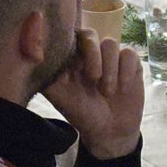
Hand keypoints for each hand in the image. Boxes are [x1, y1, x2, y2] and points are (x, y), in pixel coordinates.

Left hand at [43, 30, 144, 159]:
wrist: (110, 132)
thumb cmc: (82, 113)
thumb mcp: (60, 97)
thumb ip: (48, 76)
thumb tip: (35, 55)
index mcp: (71, 57)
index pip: (69, 35)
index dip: (72, 46)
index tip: (75, 68)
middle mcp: (90, 53)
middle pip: (90, 34)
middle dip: (93, 55)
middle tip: (93, 78)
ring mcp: (111, 57)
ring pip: (110, 43)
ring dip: (110, 69)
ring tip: (107, 91)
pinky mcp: (130, 63)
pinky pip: (129, 54)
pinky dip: (125, 72)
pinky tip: (122, 89)